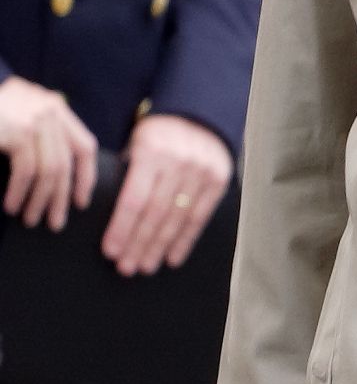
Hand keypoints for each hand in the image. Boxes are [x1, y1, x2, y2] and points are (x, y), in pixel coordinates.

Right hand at [0, 73, 96, 228]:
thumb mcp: (22, 119)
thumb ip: (44, 137)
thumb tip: (64, 182)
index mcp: (55, 107)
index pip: (84, 146)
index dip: (86, 178)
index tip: (81, 203)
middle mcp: (49, 109)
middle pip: (66, 162)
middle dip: (61, 198)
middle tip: (55, 223)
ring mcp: (35, 118)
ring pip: (50, 171)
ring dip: (40, 201)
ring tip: (31, 219)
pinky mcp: (19, 131)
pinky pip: (27, 172)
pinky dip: (20, 193)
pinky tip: (12, 206)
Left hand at [100, 110, 232, 277]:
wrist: (198, 116)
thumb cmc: (158, 135)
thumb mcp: (136, 144)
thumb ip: (128, 175)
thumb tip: (112, 215)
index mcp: (152, 152)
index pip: (134, 199)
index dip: (122, 228)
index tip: (111, 251)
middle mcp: (178, 163)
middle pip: (155, 214)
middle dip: (138, 244)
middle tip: (126, 267)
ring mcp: (201, 173)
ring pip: (176, 219)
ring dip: (158, 247)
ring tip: (144, 266)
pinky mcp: (218, 182)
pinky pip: (199, 218)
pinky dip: (185, 241)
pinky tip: (172, 258)